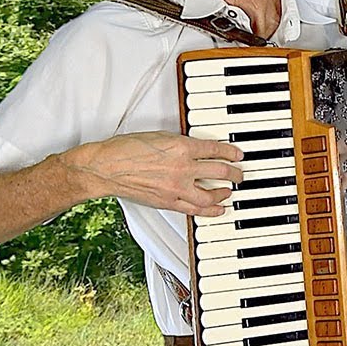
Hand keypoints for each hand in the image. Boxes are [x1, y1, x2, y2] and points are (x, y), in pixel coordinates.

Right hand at [66, 131, 243, 215]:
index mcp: (182, 147)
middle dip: (235, 173)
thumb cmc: (125, 149)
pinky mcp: (168, 202)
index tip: (238, 155)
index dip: (231, 153)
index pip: (216, 150)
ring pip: (211, 194)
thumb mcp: (159, 136)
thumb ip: (180, 143)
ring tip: (230, 191)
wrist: (106, 167)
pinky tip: (217, 209)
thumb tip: (194, 148)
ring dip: (225, 193)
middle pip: (220, 172)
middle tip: (240, 174)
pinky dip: (209, 210)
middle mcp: (183, 168)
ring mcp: (176, 187)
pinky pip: (195, 208)